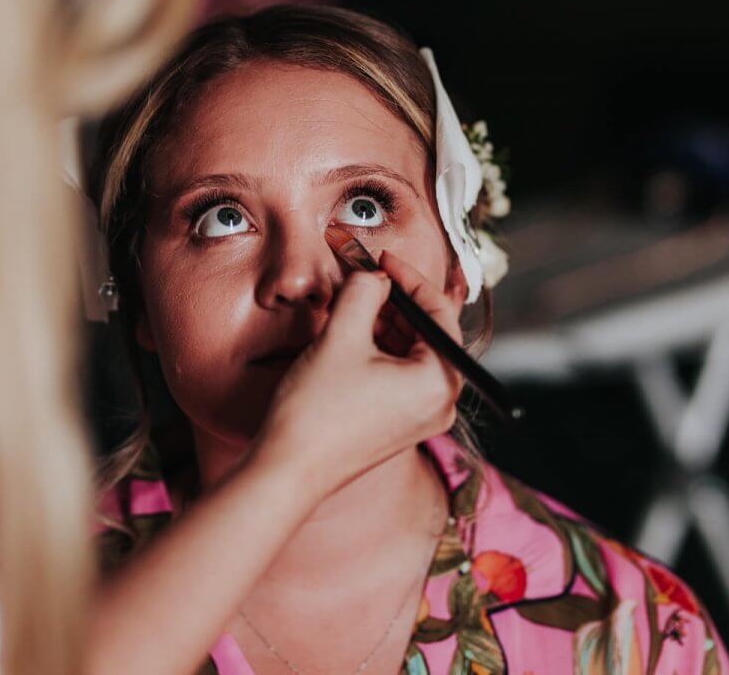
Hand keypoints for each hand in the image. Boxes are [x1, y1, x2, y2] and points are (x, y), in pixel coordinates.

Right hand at [253, 252, 464, 495]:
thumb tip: (375, 275)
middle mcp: (440, 403)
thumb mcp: (341, 336)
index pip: (439, 313)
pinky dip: (378, 350)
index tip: (382, 259)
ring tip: (350, 307)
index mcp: (440, 381)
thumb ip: (364, 291)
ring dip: (383, 324)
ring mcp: (420, 417)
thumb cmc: (317, 411)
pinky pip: (398, 374)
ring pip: (410, 352)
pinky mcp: (398, 425)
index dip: (409, 278)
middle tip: (363, 278)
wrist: (288, 469)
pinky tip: (349, 337)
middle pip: (427, 333)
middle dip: (394, 302)